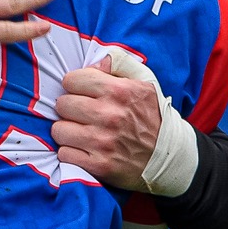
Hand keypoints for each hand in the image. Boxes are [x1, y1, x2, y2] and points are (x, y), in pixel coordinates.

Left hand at [52, 57, 161, 189]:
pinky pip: (64, 153)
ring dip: (67, 131)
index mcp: (120, 91)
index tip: (82, 93)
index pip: (72, 80)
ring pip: (58, 130)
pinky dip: (70, 152)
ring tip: (81, 132)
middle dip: (69, 108)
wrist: (169, 157)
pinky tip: (83, 149)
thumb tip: (95, 63)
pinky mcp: (99, 165)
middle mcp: (110, 116)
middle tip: (82, 114)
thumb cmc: (152, 116)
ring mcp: (103, 142)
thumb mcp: (144, 82)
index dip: (75, 85)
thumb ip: (119, 64)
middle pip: (62, 104)